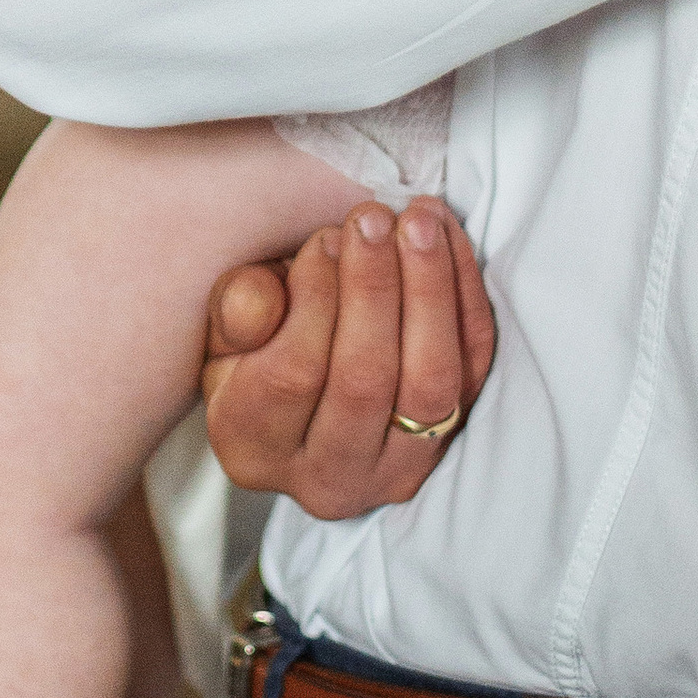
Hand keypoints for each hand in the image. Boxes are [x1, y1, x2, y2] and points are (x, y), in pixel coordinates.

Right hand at [201, 200, 495, 517]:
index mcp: (253, 449)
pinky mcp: (450, 443)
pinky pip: (473, 368)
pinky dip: (467, 298)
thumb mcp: (225, 332)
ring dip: (430, 289)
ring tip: (418, 219)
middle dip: (374, 287)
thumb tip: (269, 293)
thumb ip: (236, 312)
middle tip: (372, 218)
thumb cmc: (257, 353)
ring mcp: (398, 471)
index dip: (314, 298)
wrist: (310, 401)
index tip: (326, 238)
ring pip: (430, 384)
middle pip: (365, 381)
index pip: (292, 374)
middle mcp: (327, 479)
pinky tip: (448, 239)